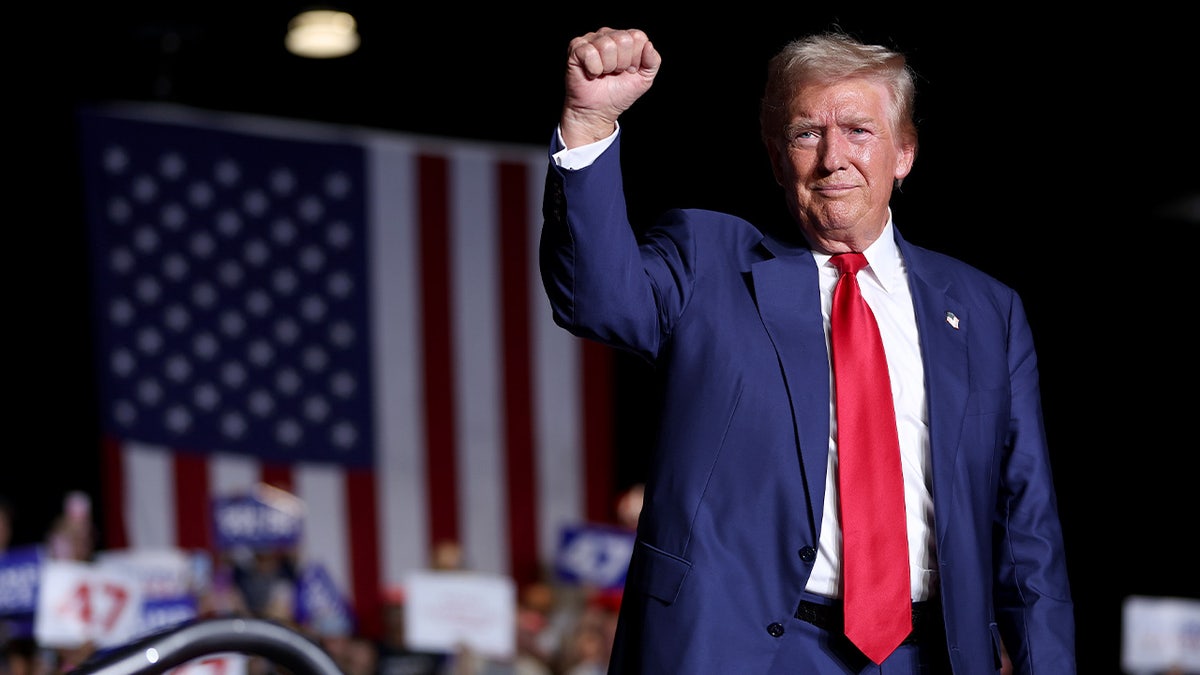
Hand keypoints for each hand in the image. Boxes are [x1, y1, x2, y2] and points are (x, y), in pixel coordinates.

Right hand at [561, 27, 660, 147]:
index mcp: (625, 38)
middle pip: (623, 40)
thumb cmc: (619, 93)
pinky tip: (592, 73)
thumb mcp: (644, 79)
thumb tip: (649, 45)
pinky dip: (593, 69)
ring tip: (604, 73)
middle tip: (615, 73)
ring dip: (607, 67)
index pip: (638, 36)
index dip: (636, 58)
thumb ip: (653, 61)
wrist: (599, 111)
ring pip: (606, 45)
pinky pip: (590, 53)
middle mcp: (608, 34)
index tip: (629, 71)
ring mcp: (591, 40)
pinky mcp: (576, 49)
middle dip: (622, 63)